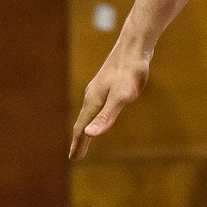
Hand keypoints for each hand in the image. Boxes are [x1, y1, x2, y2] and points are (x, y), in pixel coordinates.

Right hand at [70, 45, 149, 160]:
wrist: (134, 47)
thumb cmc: (130, 72)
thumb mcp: (122, 96)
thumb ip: (106, 116)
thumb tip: (90, 134)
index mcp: (93, 102)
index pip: (82, 128)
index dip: (78, 144)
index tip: (73, 159)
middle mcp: (92, 96)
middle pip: (83, 122)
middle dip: (79, 140)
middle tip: (75, 156)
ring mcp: (99, 90)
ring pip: (88, 114)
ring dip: (84, 128)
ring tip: (84, 139)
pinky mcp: (107, 85)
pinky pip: (96, 106)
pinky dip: (93, 117)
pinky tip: (99, 115)